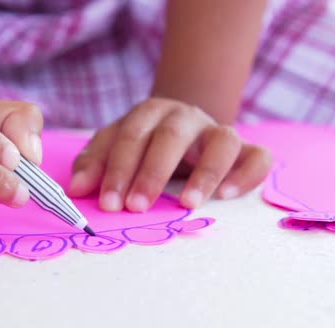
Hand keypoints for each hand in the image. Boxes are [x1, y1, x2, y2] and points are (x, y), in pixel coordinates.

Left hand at [68, 97, 271, 211]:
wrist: (184, 128)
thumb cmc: (145, 144)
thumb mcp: (116, 148)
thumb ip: (95, 164)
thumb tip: (77, 189)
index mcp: (149, 114)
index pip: (130, 137)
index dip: (117, 170)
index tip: (108, 203)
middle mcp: (185, 117)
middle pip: (170, 137)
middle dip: (151, 173)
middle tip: (137, 206)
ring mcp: (217, 130)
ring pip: (220, 140)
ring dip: (205, 172)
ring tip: (188, 204)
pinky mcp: (245, 149)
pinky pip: (257, 156)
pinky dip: (247, 174)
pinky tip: (228, 196)